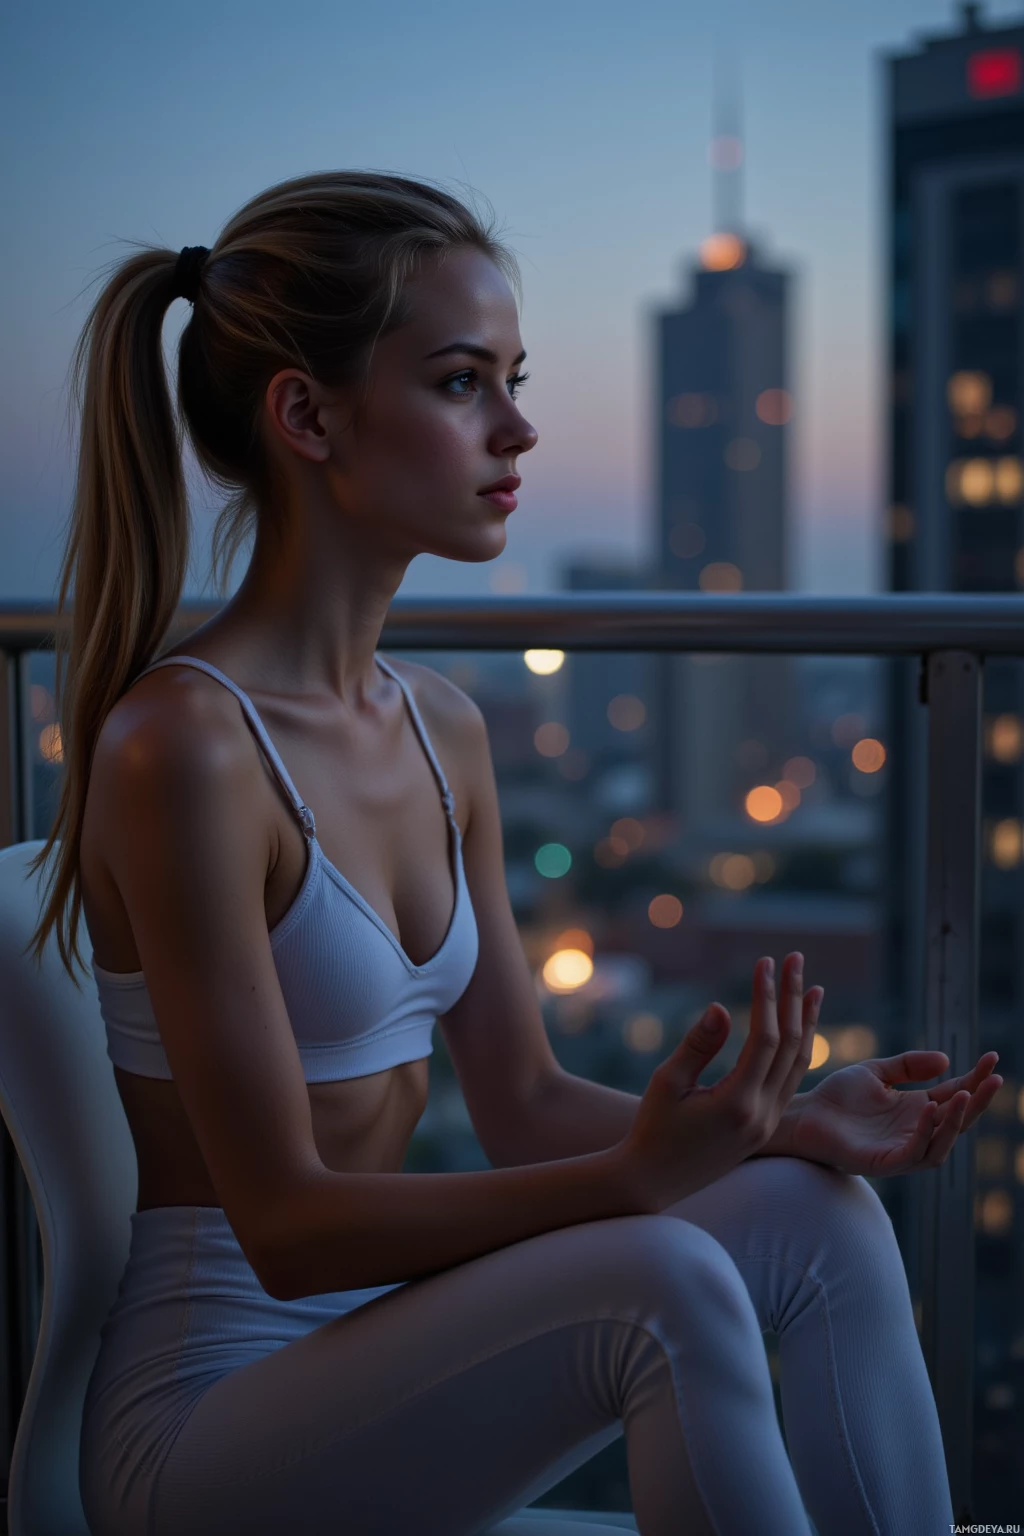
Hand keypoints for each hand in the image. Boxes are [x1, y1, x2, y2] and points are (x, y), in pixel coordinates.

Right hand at [620, 952, 821, 1211]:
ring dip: (806, 1024)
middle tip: (796, 959)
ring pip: (799, 1065)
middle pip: (791, 1047)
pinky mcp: (766, 1127)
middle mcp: (762, 1114)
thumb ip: (698, 1046)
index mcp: (737, 1103)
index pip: (764, 1039)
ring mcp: (768, 1123)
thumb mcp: (667, 1083)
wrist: (654, 1181)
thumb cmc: (652, 1128)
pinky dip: (798, 1049)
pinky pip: (791, 1081)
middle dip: (794, 999)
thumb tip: (723, 1007)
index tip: (764, 962)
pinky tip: (798, 1028)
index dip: (767, 997)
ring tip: (813, 989)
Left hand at [788, 1048, 1002, 1175]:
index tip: (992, 1057)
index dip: (975, 1079)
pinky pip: (914, 1153)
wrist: (804, 1114)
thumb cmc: (837, 1097)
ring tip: (965, 1094)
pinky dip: (925, 1133)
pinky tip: (928, 1109)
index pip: (955, 1095)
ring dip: (957, 1121)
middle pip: (958, 1121)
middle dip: (978, 1101)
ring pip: (942, 1143)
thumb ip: (908, 1065)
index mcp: (916, 1110)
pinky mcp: (885, 1163)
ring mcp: (902, 1150)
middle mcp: (915, 1132)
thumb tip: (947, 1060)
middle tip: (993, 1078)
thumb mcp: (877, 1072)